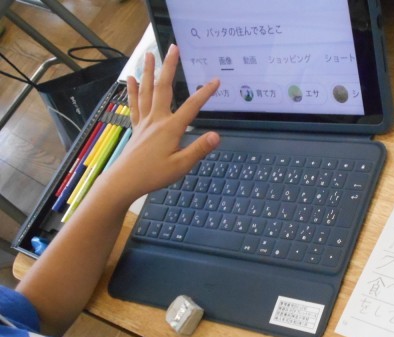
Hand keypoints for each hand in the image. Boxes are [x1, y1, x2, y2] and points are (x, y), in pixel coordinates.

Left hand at [100, 44, 220, 206]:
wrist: (125, 180)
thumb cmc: (154, 175)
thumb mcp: (181, 165)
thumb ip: (199, 149)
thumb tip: (216, 135)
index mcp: (170, 128)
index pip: (191, 106)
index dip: (205, 93)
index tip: (215, 80)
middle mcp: (157, 119)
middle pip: (164, 88)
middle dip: (170, 66)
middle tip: (173, 48)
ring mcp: (144, 122)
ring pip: (146, 91)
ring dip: (149, 71)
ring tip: (149, 54)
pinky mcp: (136, 127)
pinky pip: (134, 104)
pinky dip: (133, 90)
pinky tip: (131, 79)